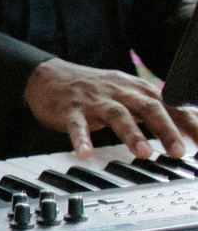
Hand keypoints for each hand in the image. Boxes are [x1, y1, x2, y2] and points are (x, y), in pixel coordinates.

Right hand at [23, 58, 197, 159]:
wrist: (48, 77)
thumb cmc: (96, 90)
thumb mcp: (131, 95)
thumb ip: (160, 111)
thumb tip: (192, 126)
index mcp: (139, 91)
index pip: (172, 106)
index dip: (190, 125)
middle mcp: (120, 93)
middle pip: (149, 108)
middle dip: (166, 130)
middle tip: (179, 152)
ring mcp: (95, 102)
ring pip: (117, 115)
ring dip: (131, 134)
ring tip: (143, 153)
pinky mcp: (70, 111)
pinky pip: (76, 126)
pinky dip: (81, 139)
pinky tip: (84, 153)